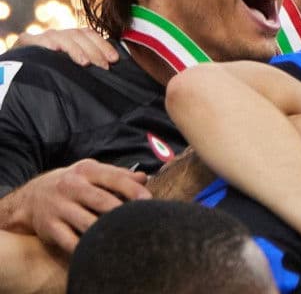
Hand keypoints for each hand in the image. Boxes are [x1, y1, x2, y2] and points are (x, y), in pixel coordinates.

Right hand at [12, 160, 149, 253]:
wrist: (31, 197)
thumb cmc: (73, 183)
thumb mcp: (92, 172)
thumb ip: (119, 175)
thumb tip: (144, 179)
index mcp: (86, 170)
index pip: (114, 178)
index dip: (133, 190)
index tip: (148, 201)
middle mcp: (71, 187)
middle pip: (102, 201)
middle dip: (122, 212)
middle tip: (140, 222)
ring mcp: (59, 208)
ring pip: (87, 223)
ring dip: (107, 232)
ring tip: (124, 237)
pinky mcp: (49, 228)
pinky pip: (70, 242)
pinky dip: (86, 248)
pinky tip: (100, 250)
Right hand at [15, 27, 117, 68]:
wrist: (19, 69)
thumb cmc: (53, 71)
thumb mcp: (73, 66)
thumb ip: (88, 64)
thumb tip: (109, 69)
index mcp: (72, 38)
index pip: (90, 35)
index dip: (103, 45)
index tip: (114, 59)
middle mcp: (58, 35)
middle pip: (78, 35)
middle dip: (94, 51)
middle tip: (103, 66)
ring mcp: (42, 37)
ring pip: (61, 36)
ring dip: (74, 49)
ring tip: (84, 62)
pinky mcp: (25, 42)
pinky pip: (34, 39)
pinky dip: (44, 42)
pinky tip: (53, 49)